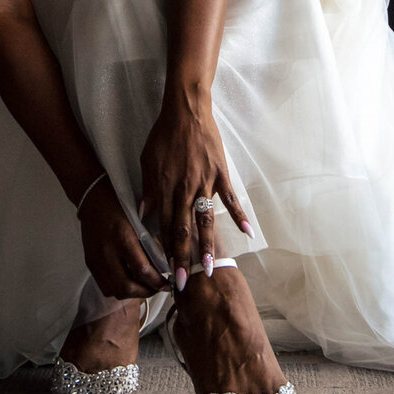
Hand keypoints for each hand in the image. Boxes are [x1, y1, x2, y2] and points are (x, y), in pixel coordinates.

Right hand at [78, 180, 167, 301]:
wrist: (93, 198)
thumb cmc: (120, 205)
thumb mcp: (140, 220)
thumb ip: (150, 243)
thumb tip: (164, 265)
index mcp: (123, 237)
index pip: (142, 270)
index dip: (157, 282)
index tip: (168, 283)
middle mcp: (107, 252)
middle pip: (126, 287)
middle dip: (145, 292)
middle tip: (158, 288)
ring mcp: (96, 260)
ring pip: (114, 290)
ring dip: (132, 293)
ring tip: (145, 287)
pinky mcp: (90, 263)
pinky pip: (104, 285)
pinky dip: (118, 289)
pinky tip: (129, 282)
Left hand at [139, 96, 251, 286]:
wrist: (186, 110)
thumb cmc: (164, 134)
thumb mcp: (148, 161)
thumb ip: (148, 189)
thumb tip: (143, 214)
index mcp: (165, 188)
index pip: (165, 227)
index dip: (166, 250)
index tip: (166, 271)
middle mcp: (184, 190)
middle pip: (184, 230)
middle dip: (183, 259)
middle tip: (185, 283)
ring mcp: (204, 183)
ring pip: (205, 221)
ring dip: (207, 245)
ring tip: (210, 267)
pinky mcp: (220, 175)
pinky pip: (231, 199)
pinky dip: (240, 216)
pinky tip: (249, 232)